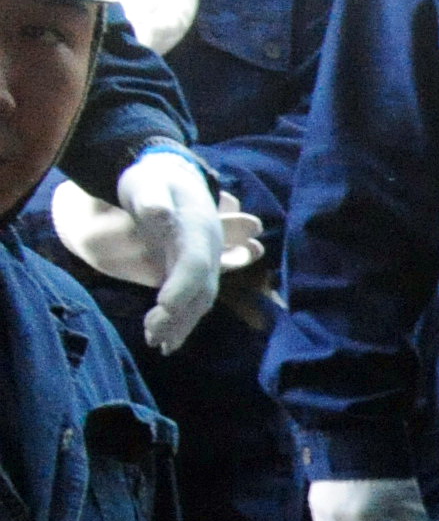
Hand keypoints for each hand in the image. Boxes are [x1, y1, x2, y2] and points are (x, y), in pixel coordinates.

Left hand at [111, 147, 226, 351]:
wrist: (170, 176)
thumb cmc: (152, 180)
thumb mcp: (147, 183)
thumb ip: (153, 198)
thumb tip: (159, 213)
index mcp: (197, 229)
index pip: (195, 262)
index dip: (183, 286)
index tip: (164, 306)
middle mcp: (208, 250)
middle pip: (201, 290)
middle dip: (180, 316)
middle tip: (152, 336)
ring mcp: (205, 262)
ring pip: (200, 301)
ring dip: (181, 325)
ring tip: (157, 344)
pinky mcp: (195, 272)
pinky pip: (194, 302)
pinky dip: (182, 322)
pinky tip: (166, 340)